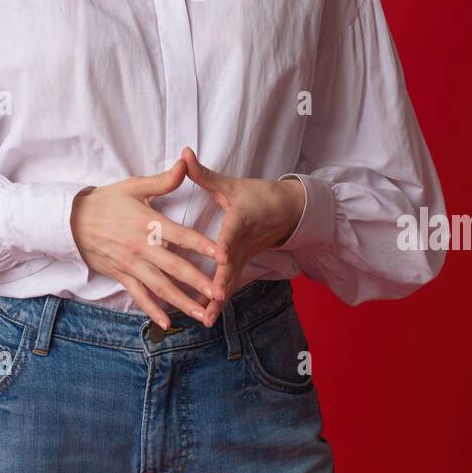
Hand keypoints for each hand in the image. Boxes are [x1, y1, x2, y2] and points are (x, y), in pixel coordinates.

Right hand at [70, 158, 229, 328]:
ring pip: (160, 287)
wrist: (71, 220)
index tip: (222, 255)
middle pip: (174, 267)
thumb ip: (163, 180)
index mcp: (148, 223)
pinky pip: (139, 296)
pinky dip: (153, 310)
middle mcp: (141, 247)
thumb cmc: (106, 201)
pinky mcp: (121, 275)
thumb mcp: (134, 186)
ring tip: (202, 314)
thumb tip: (185, 163)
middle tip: (219, 293)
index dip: (202, 245)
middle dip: (198, 282)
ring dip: (182, 301)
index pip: (181, 235)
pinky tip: (167, 323)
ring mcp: (131, 264)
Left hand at [181, 146, 305, 325]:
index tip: (221, 257)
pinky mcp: (242, 266)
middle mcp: (243, 243)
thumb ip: (203, 173)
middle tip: (214, 298)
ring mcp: (243, 257)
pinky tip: (205, 317)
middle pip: (232, 265)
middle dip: (222, 282)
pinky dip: (218, 301)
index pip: (232, 234)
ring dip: (218, 300)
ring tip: (205, 318)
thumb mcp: (231, 184)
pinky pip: (229, 285)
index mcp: (240, 220)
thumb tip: (183, 153)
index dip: (226, 245)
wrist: (288, 211)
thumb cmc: (257, 195)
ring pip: (230, 280)